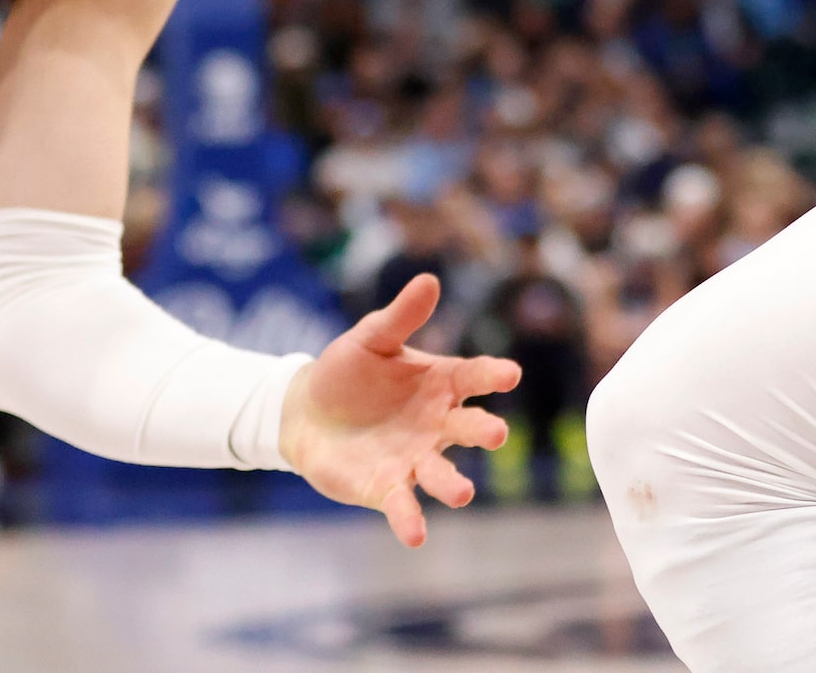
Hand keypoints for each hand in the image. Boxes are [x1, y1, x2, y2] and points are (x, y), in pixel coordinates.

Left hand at [278, 274, 520, 546]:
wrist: (305, 411)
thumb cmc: (347, 371)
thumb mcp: (371, 337)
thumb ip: (401, 316)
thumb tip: (429, 279)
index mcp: (439, 383)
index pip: (473, 377)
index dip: (492, 375)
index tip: (510, 374)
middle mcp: (436, 424)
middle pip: (467, 427)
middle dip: (482, 431)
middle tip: (496, 433)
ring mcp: (414, 458)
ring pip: (440, 473)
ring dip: (452, 483)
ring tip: (462, 492)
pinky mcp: (386, 486)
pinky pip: (403, 504)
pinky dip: (410, 520)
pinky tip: (416, 536)